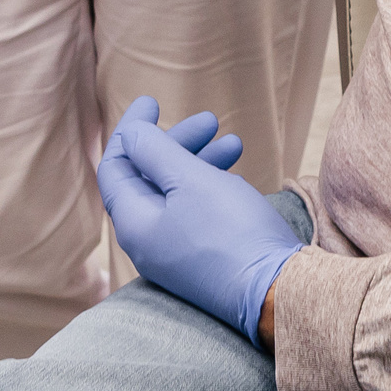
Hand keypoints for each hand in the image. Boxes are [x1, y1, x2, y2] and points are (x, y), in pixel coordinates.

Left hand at [97, 96, 302, 345]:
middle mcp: (147, 241)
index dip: (130, 130)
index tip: (153, 102)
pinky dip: (209, 186)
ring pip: (176, 194)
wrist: (276, 289)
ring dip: (199, 162)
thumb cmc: (231, 231)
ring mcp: (173, 254)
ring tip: (235, 143)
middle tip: (209, 120)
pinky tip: (235, 177)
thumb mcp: (189, 180)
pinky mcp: (200, 260)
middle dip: (176, 143)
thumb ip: (154, 152)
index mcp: (134, 222)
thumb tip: (131, 135)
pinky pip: (194, 212)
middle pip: (148, 178)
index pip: (115, 167)